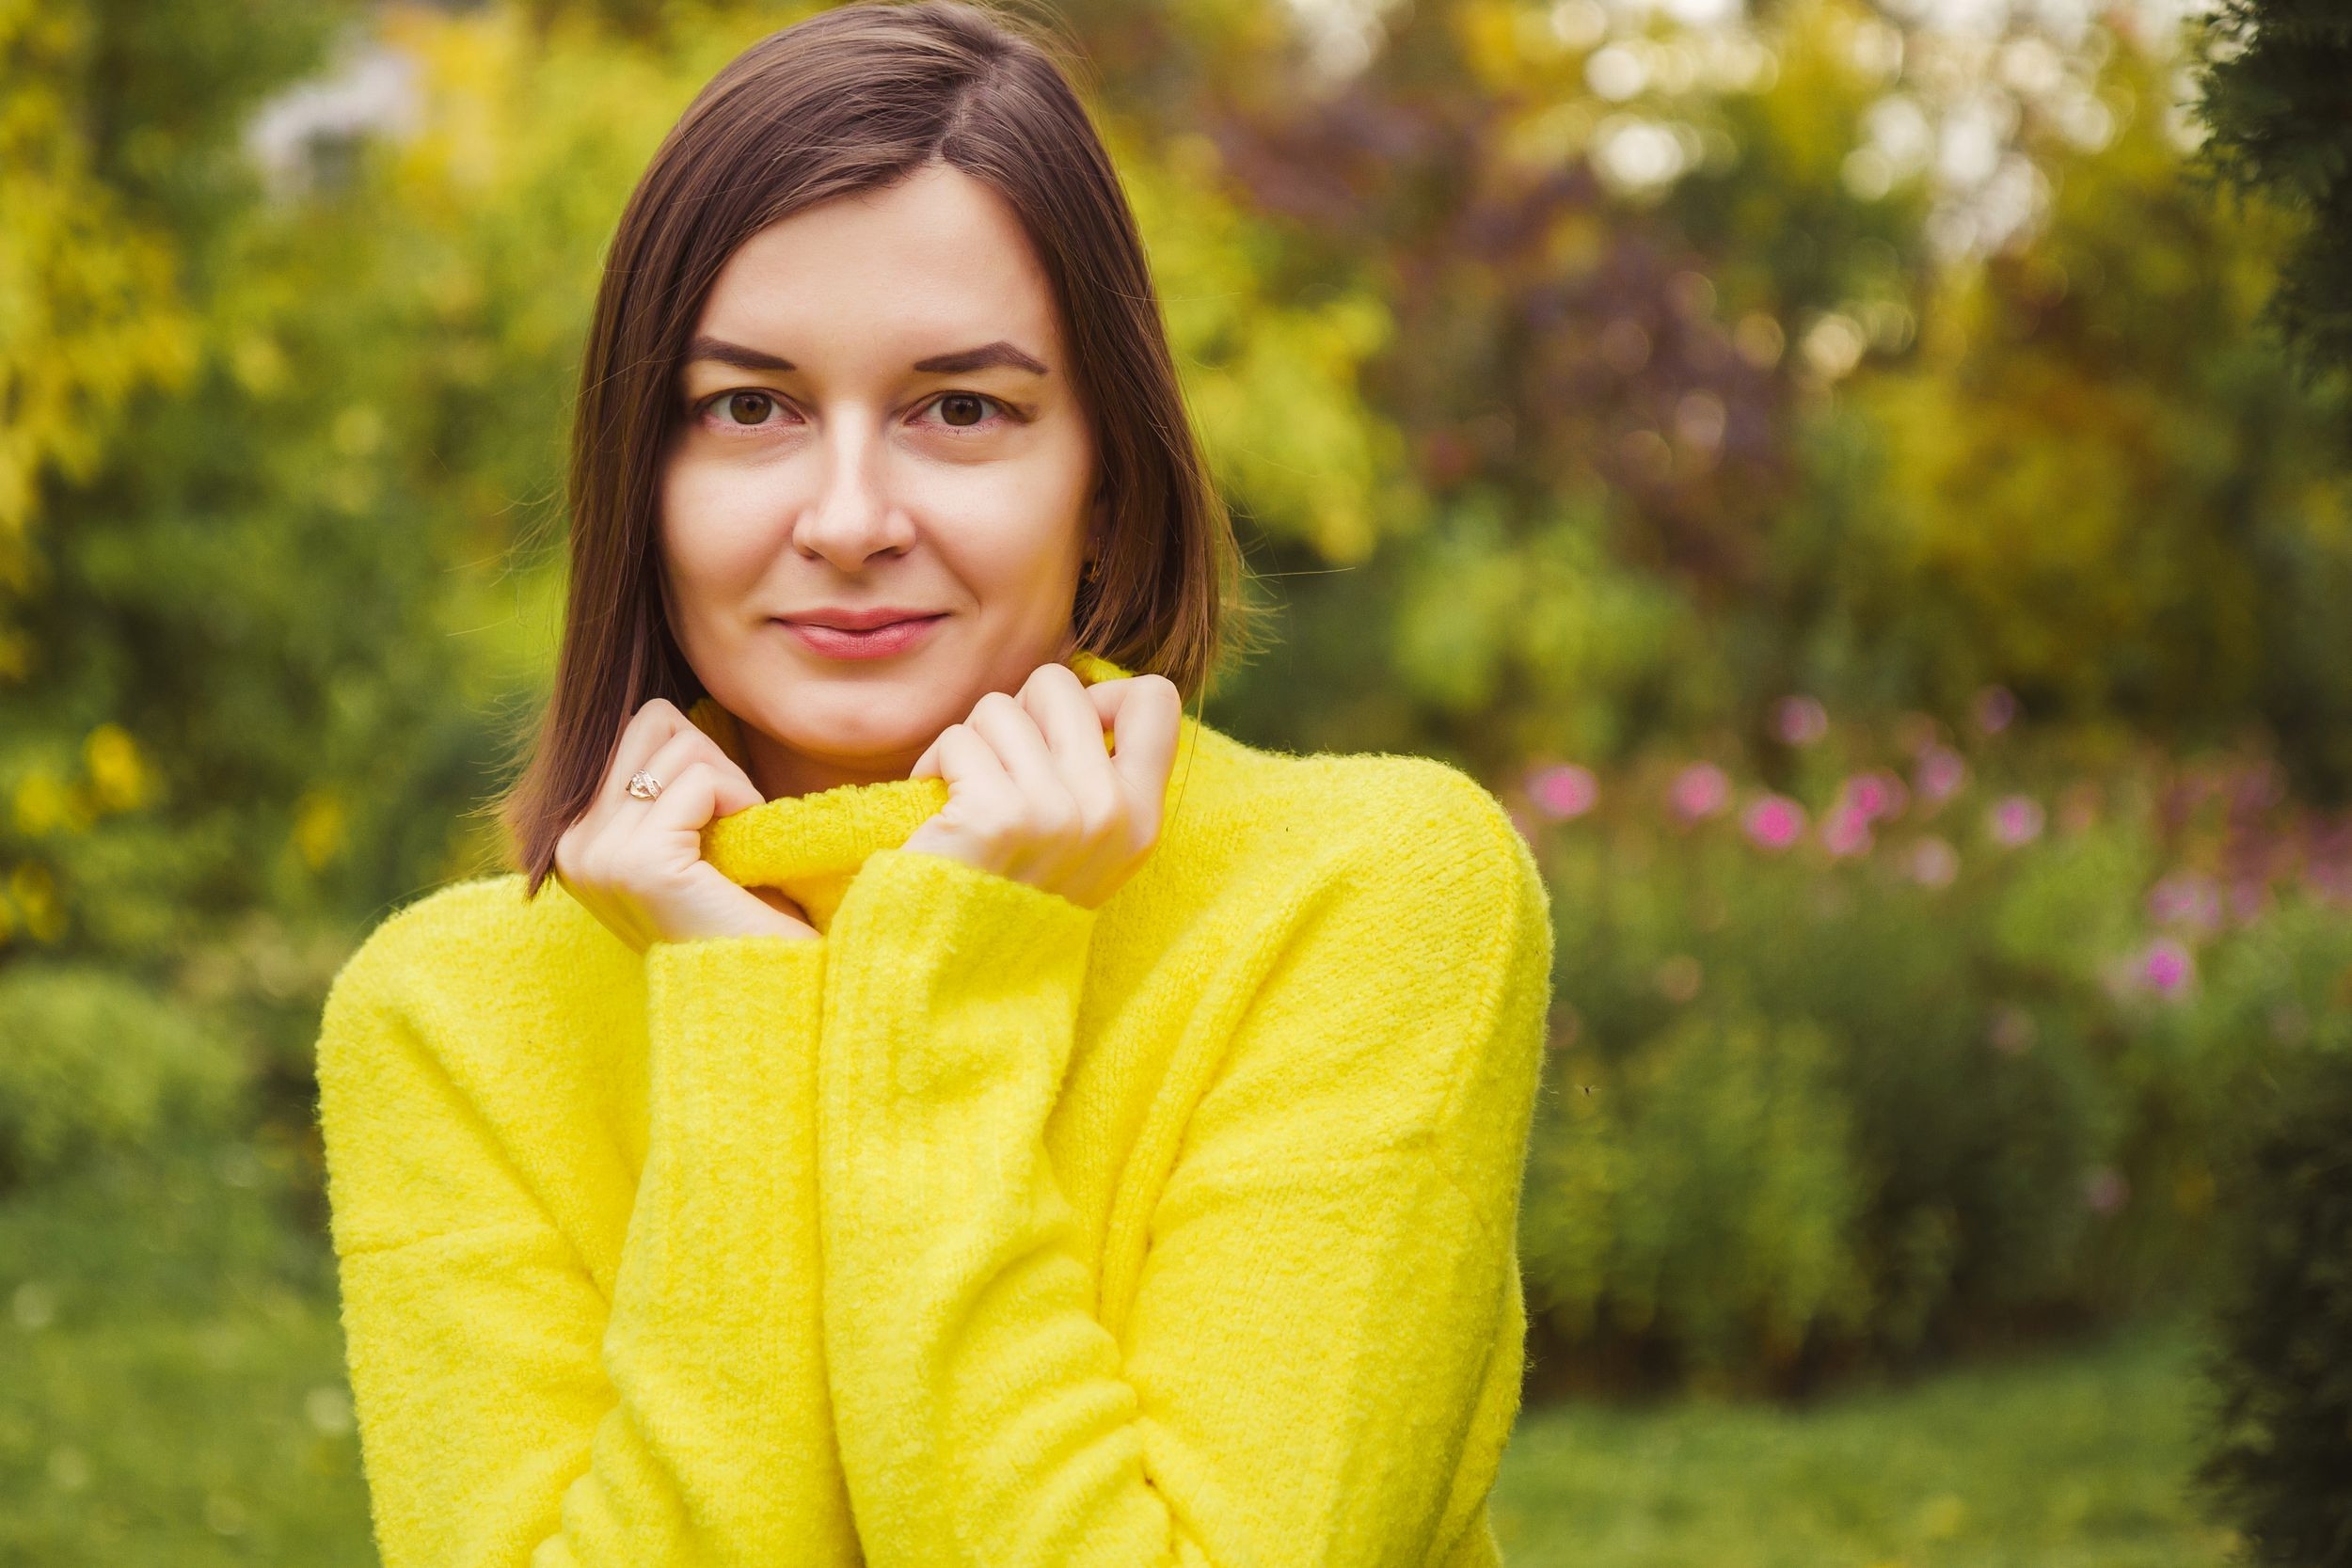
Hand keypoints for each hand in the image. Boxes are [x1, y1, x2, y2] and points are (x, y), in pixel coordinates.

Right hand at [553, 698, 817, 950]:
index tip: (716, 821)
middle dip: (711, 759)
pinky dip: (741, 802)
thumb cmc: (740, 914)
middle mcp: (569, 843)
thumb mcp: (684, 836)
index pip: (635, 729)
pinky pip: (701, 780)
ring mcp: (597, 853)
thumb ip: (656, 781)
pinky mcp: (640, 863)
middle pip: (653, 722)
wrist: (766, 989)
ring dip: (731, 784)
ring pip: (680, 744)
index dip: (696, 758)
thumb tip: (663, 710)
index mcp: (573, 835)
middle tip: (734, 824)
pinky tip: (745, 852)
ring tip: (738, 845)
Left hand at [902, 663, 1180, 910]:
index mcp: (1141, 818)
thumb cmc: (1009, 893)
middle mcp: (1110, 813)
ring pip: (998, 709)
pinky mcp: (997, 816)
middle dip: (1017, 716)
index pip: (1155, 700)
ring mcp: (1057, 814)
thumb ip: (1100, 772)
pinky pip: (957, 739)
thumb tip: (1088, 689)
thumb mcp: (1086, 844)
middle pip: (1059, 686)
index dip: (1100, 696)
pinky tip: (939, 813)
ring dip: (970, 745)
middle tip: (1001, 774)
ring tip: (968, 800)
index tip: (1061, 740)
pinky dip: (934, 767)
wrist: (955, 974)